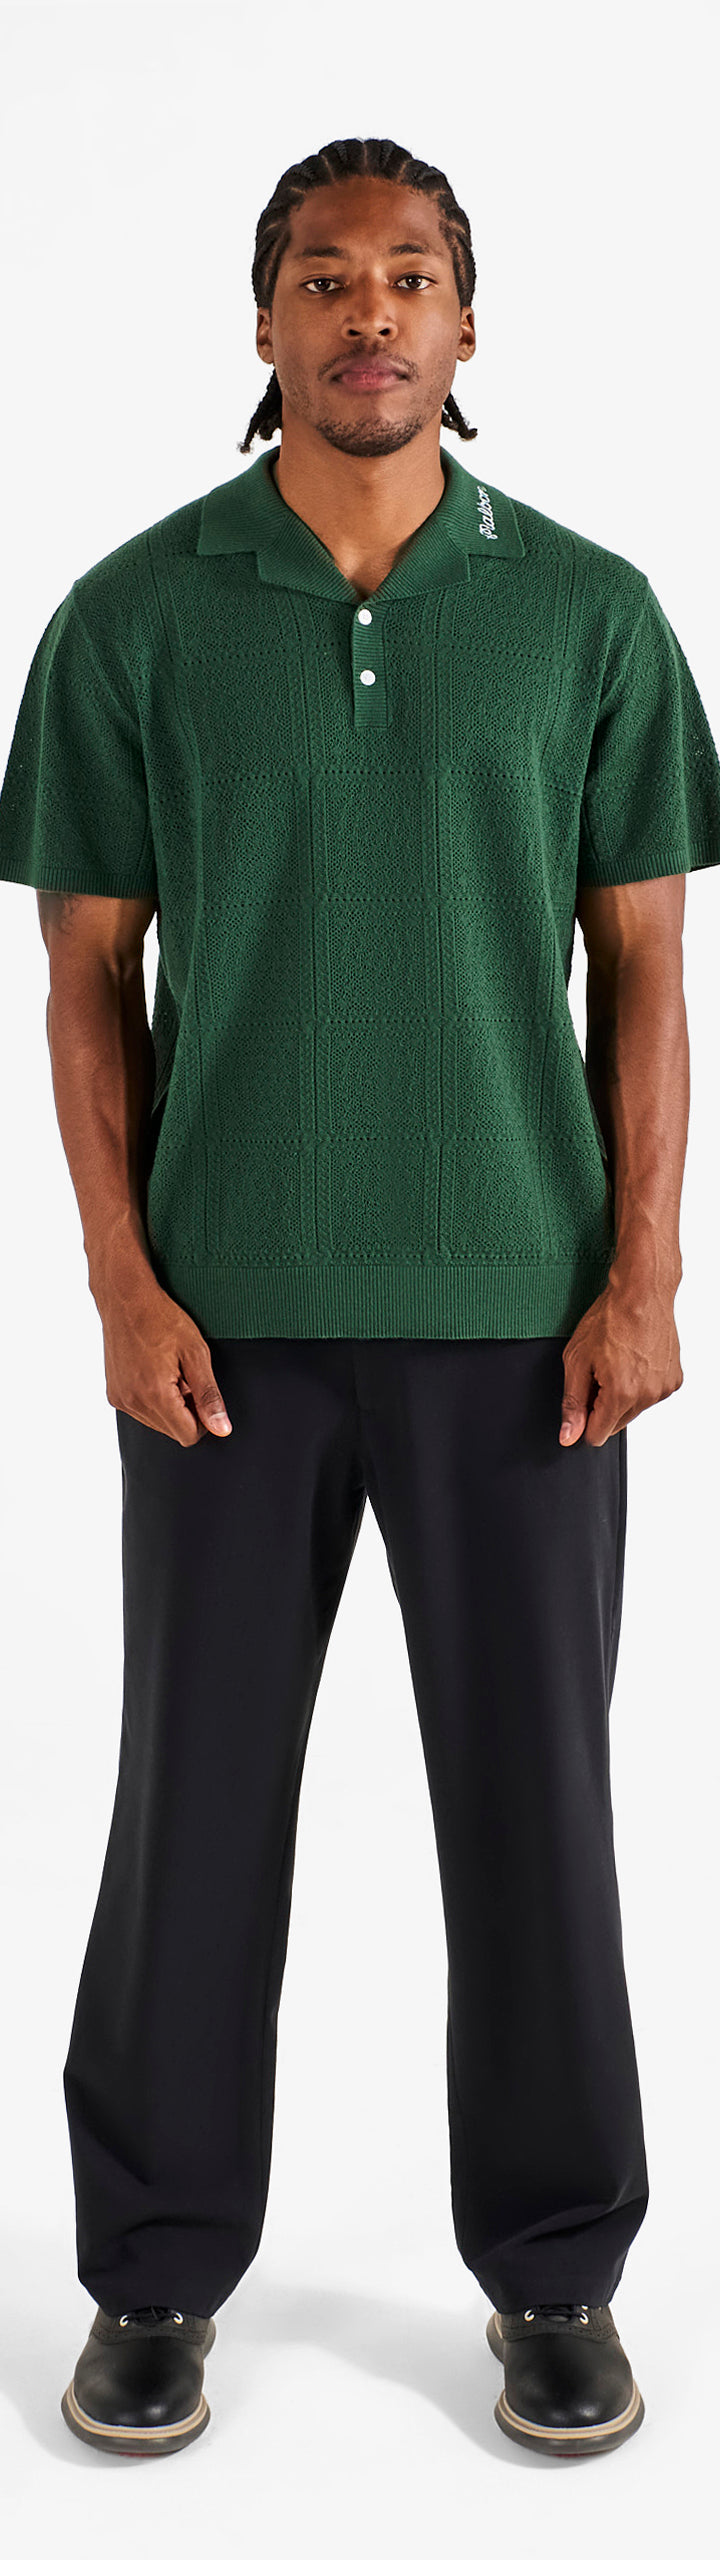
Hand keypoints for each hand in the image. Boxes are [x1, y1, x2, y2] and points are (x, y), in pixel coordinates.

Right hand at [100, 1270, 232, 1445]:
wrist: (126, 1298)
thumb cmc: (161, 1319)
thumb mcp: (196, 1354)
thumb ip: (209, 1396)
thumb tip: (221, 1429)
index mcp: (155, 1394)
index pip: (188, 1436)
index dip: (202, 1419)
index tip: (200, 1392)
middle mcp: (132, 1402)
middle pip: (172, 1432)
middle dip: (185, 1411)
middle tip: (185, 1376)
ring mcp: (120, 1399)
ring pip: (157, 1424)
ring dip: (169, 1405)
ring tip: (168, 1371)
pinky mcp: (113, 1394)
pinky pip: (141, 1412)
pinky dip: (152, 1399)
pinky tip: (154, 1372)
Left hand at [558, 1266, 683, 1446]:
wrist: (641, 1292)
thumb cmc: (609, 1318)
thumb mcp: (577, 1360)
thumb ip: (573, 1403)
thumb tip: (569, 1436)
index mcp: (621, 1394)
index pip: (597, 1435)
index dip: (585, 1418)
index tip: (584, 1394)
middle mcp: (647, 1396)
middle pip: (616, 1423)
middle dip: (603, 1405)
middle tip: (599, 1371)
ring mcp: (663, 1388)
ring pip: (634, 1410)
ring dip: (622, 1395)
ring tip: (618, 1361)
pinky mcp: (674, 1379)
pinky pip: (650, 1395)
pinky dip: (640, 1384)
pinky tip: (634, 1359)